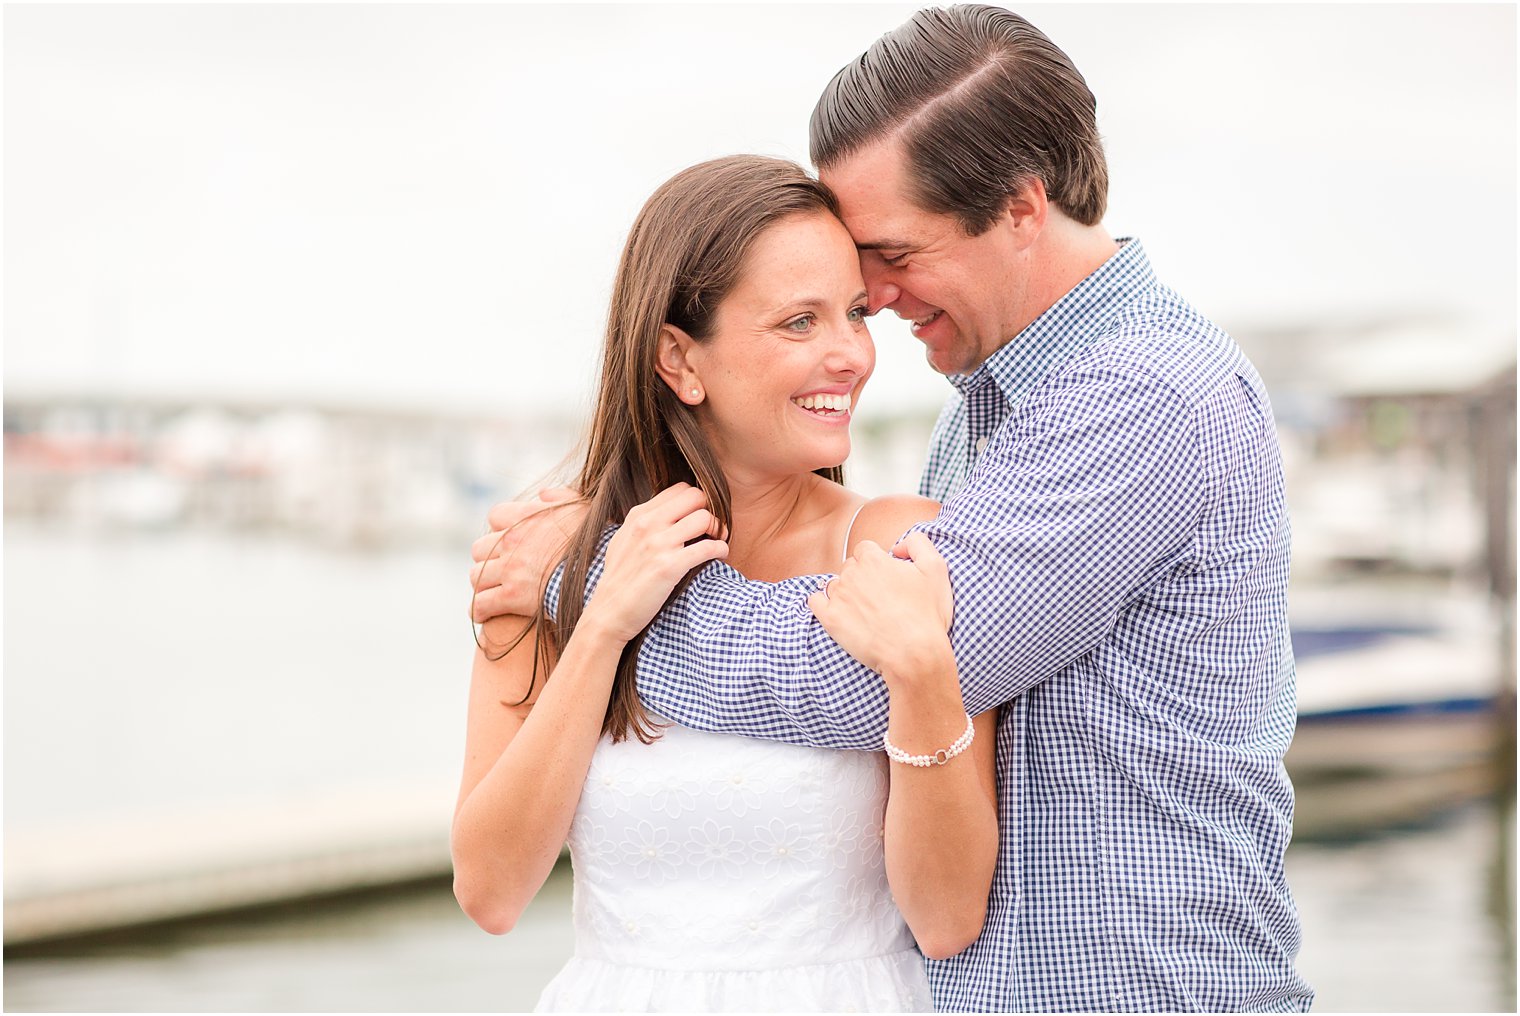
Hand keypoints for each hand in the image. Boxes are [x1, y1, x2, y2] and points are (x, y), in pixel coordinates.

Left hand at [469, 487, 585, 621]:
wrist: (599, 572)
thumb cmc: (595, 540)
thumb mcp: (582, 509)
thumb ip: (560, 497)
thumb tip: (543, 494)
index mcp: (525, 516)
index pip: (495, 517)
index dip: (501, 528)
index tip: (511, 539)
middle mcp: (511, 540)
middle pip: (480, 548)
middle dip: (488, 558)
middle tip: (502, 568)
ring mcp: (509, 568)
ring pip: (476, 576)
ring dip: (484, 584)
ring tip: (493, 591)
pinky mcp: (510, 595)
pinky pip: (481, 603)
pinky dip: (480, 610)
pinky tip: (484, 614)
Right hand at [581, 483, 728, 643]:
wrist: (608, 612)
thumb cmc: (619, 579)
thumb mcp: (624, 540)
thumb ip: (644, 523)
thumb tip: (668, 513)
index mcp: (638, 515)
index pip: (680, 489)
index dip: (697, 501)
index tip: (701, 516)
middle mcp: (648, 524)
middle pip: (696, 496)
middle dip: (711, 510)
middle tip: (713, 528)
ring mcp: (658, 544)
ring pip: (705, 518)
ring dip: (719, 529)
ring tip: (717, 541)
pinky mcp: (669, 566)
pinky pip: (708, 547)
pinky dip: (720, 549)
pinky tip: (719, 555)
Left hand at [808, 532, 953, 683]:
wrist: (914, 654)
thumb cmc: (927, 613)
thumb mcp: (936, 568)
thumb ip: (918, 543)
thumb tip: (897, 546)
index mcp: (873, 560)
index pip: (866, 549)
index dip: (877, 562)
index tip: (887, 578)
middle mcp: (851, 574)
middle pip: (850, 566)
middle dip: (862, 577)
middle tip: (879, 597)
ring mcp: (838, 597)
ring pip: (835, 584)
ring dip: (846, 592)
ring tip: (865, 610)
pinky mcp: (830, 619)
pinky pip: (815, 601)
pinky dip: (822, 603)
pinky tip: (837, 611)